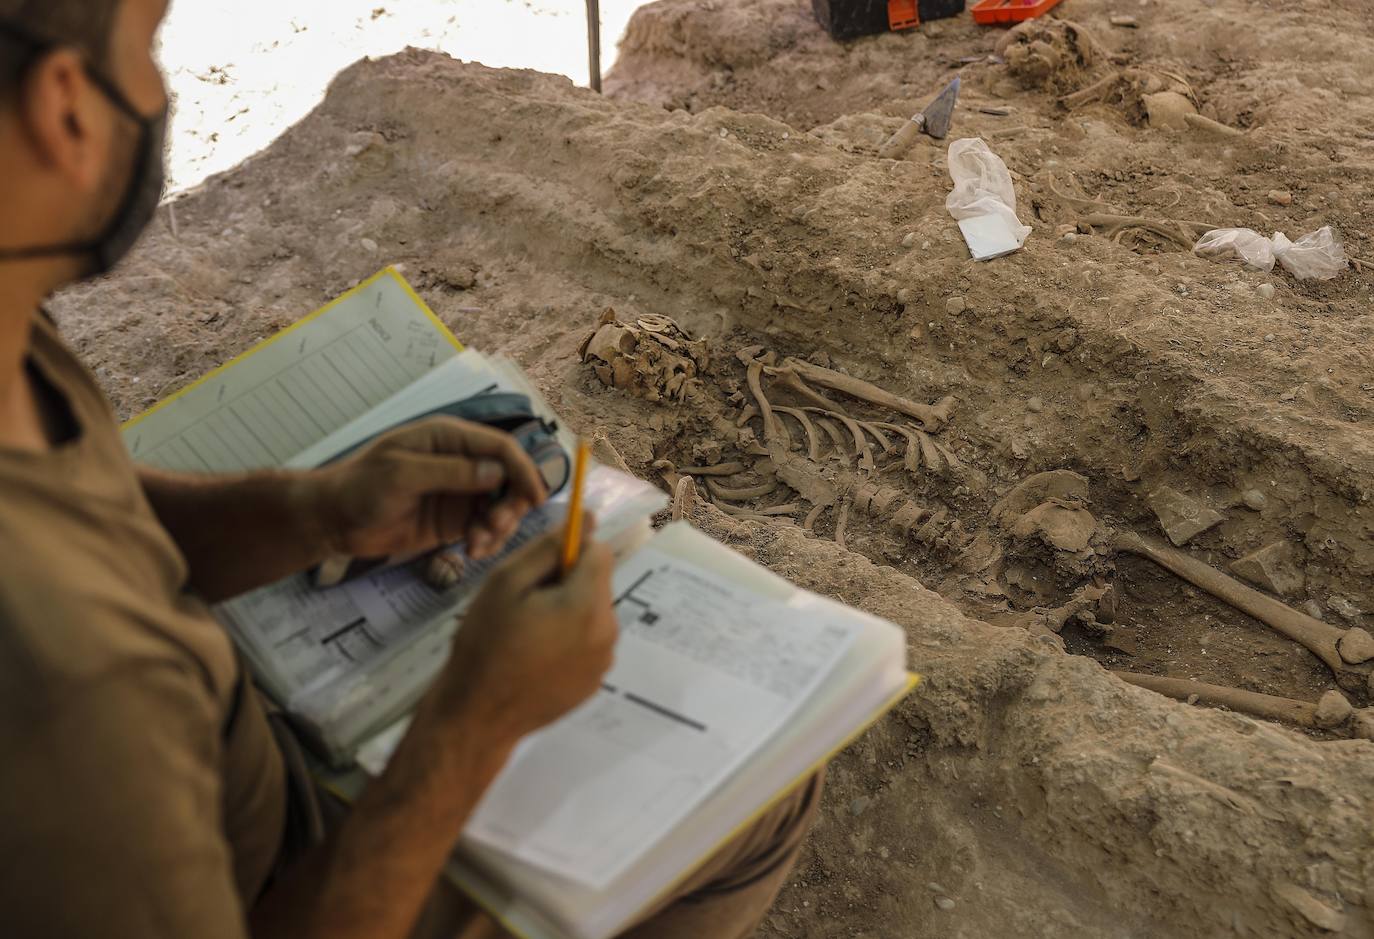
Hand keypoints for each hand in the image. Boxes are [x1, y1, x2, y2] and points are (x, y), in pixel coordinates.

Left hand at [300, 416, 548, 562]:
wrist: (334, 521)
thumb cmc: (360, 488)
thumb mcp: (402, 475)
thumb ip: (450, 472)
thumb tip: (496, 472)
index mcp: (448, 438)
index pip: (500, 447)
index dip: (523, 469)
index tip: (535, 498)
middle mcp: (461, 462)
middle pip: (509, 478)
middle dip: (511, 504)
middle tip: (493, 527)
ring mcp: (460, 493)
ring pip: (502, 506)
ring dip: (499, 527)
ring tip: (477, 546)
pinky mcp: (455, 521)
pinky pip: (486, 528)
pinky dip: (488, 541)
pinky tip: (473, 552)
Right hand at [429, 521, 617, 740]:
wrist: (476, 715)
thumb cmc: (485, 644)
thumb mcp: (506, 582)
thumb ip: (550, 547)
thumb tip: (587, 518)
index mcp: (589, 604)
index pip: (599, 552)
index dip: (568, 552)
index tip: (537, 570)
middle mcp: (608, 632)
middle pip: (597, 584)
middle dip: (566, 584)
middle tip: (523, 605)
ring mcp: (603, 662)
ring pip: (592, 614)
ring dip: (568, 612)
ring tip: (526, 633)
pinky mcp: (594, 683)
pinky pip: (588, 644)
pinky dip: (568, 641)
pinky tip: (535, 657)